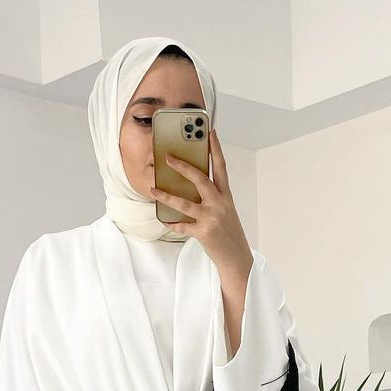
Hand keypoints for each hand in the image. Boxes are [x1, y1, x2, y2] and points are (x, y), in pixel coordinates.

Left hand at [149, 130, 251, 278]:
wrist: (236, 257)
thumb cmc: (229, 233)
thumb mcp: (225, 211)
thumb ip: (212, 197)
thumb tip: (190, 186)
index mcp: (226, 196)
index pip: (221, 167)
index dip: (216, 148)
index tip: (210, 132)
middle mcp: (219, 204)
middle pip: (200, 179)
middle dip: (183, 166)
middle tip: (168, 157)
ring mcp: (211, 218)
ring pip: (184, 203)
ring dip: (166, 196)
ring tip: (153, 189)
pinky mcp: (203, 232)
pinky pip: (182, 226)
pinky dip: (171, 224)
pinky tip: (164, 220)